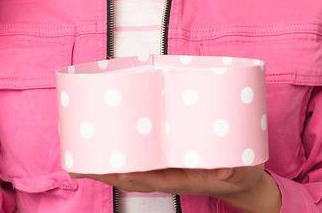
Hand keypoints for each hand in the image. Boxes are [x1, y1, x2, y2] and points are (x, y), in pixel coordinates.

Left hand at [68, 165, 280, 212]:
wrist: (245, 182)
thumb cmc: (241, 177)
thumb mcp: (243, 173)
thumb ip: (235, 172)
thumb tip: (226, 170)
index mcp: (178, 179)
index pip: (142, 179)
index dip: (121, 173)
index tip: (101, 167)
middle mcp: (165, 174)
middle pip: (127, 173)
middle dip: (101, 167)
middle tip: (75, 153)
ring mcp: (164, 167)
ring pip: (129, 165)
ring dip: (105, 157)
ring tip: (79, 146)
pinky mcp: (167, 158)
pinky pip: (138, 157)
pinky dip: (120, 149)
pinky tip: (105, 140)